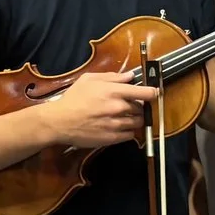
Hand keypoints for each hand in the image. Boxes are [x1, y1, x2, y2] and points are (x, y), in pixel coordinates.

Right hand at [41, 72, 160, 149]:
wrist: (60, 122)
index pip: (145, 93)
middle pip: (142, 108)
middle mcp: (119, 108)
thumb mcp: (90, 80)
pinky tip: (119, 126)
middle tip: (130, 104)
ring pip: (138, 122)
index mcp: (114, 92)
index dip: (153, 93)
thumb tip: (130, 76)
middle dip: (139, 106)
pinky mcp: (113, 138)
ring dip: (135, 118)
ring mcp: (117, 124)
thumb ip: (112, 77)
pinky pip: (130, 135)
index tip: (155, 93)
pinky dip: (128, 130)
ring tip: (125, 116)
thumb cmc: (73, 98)